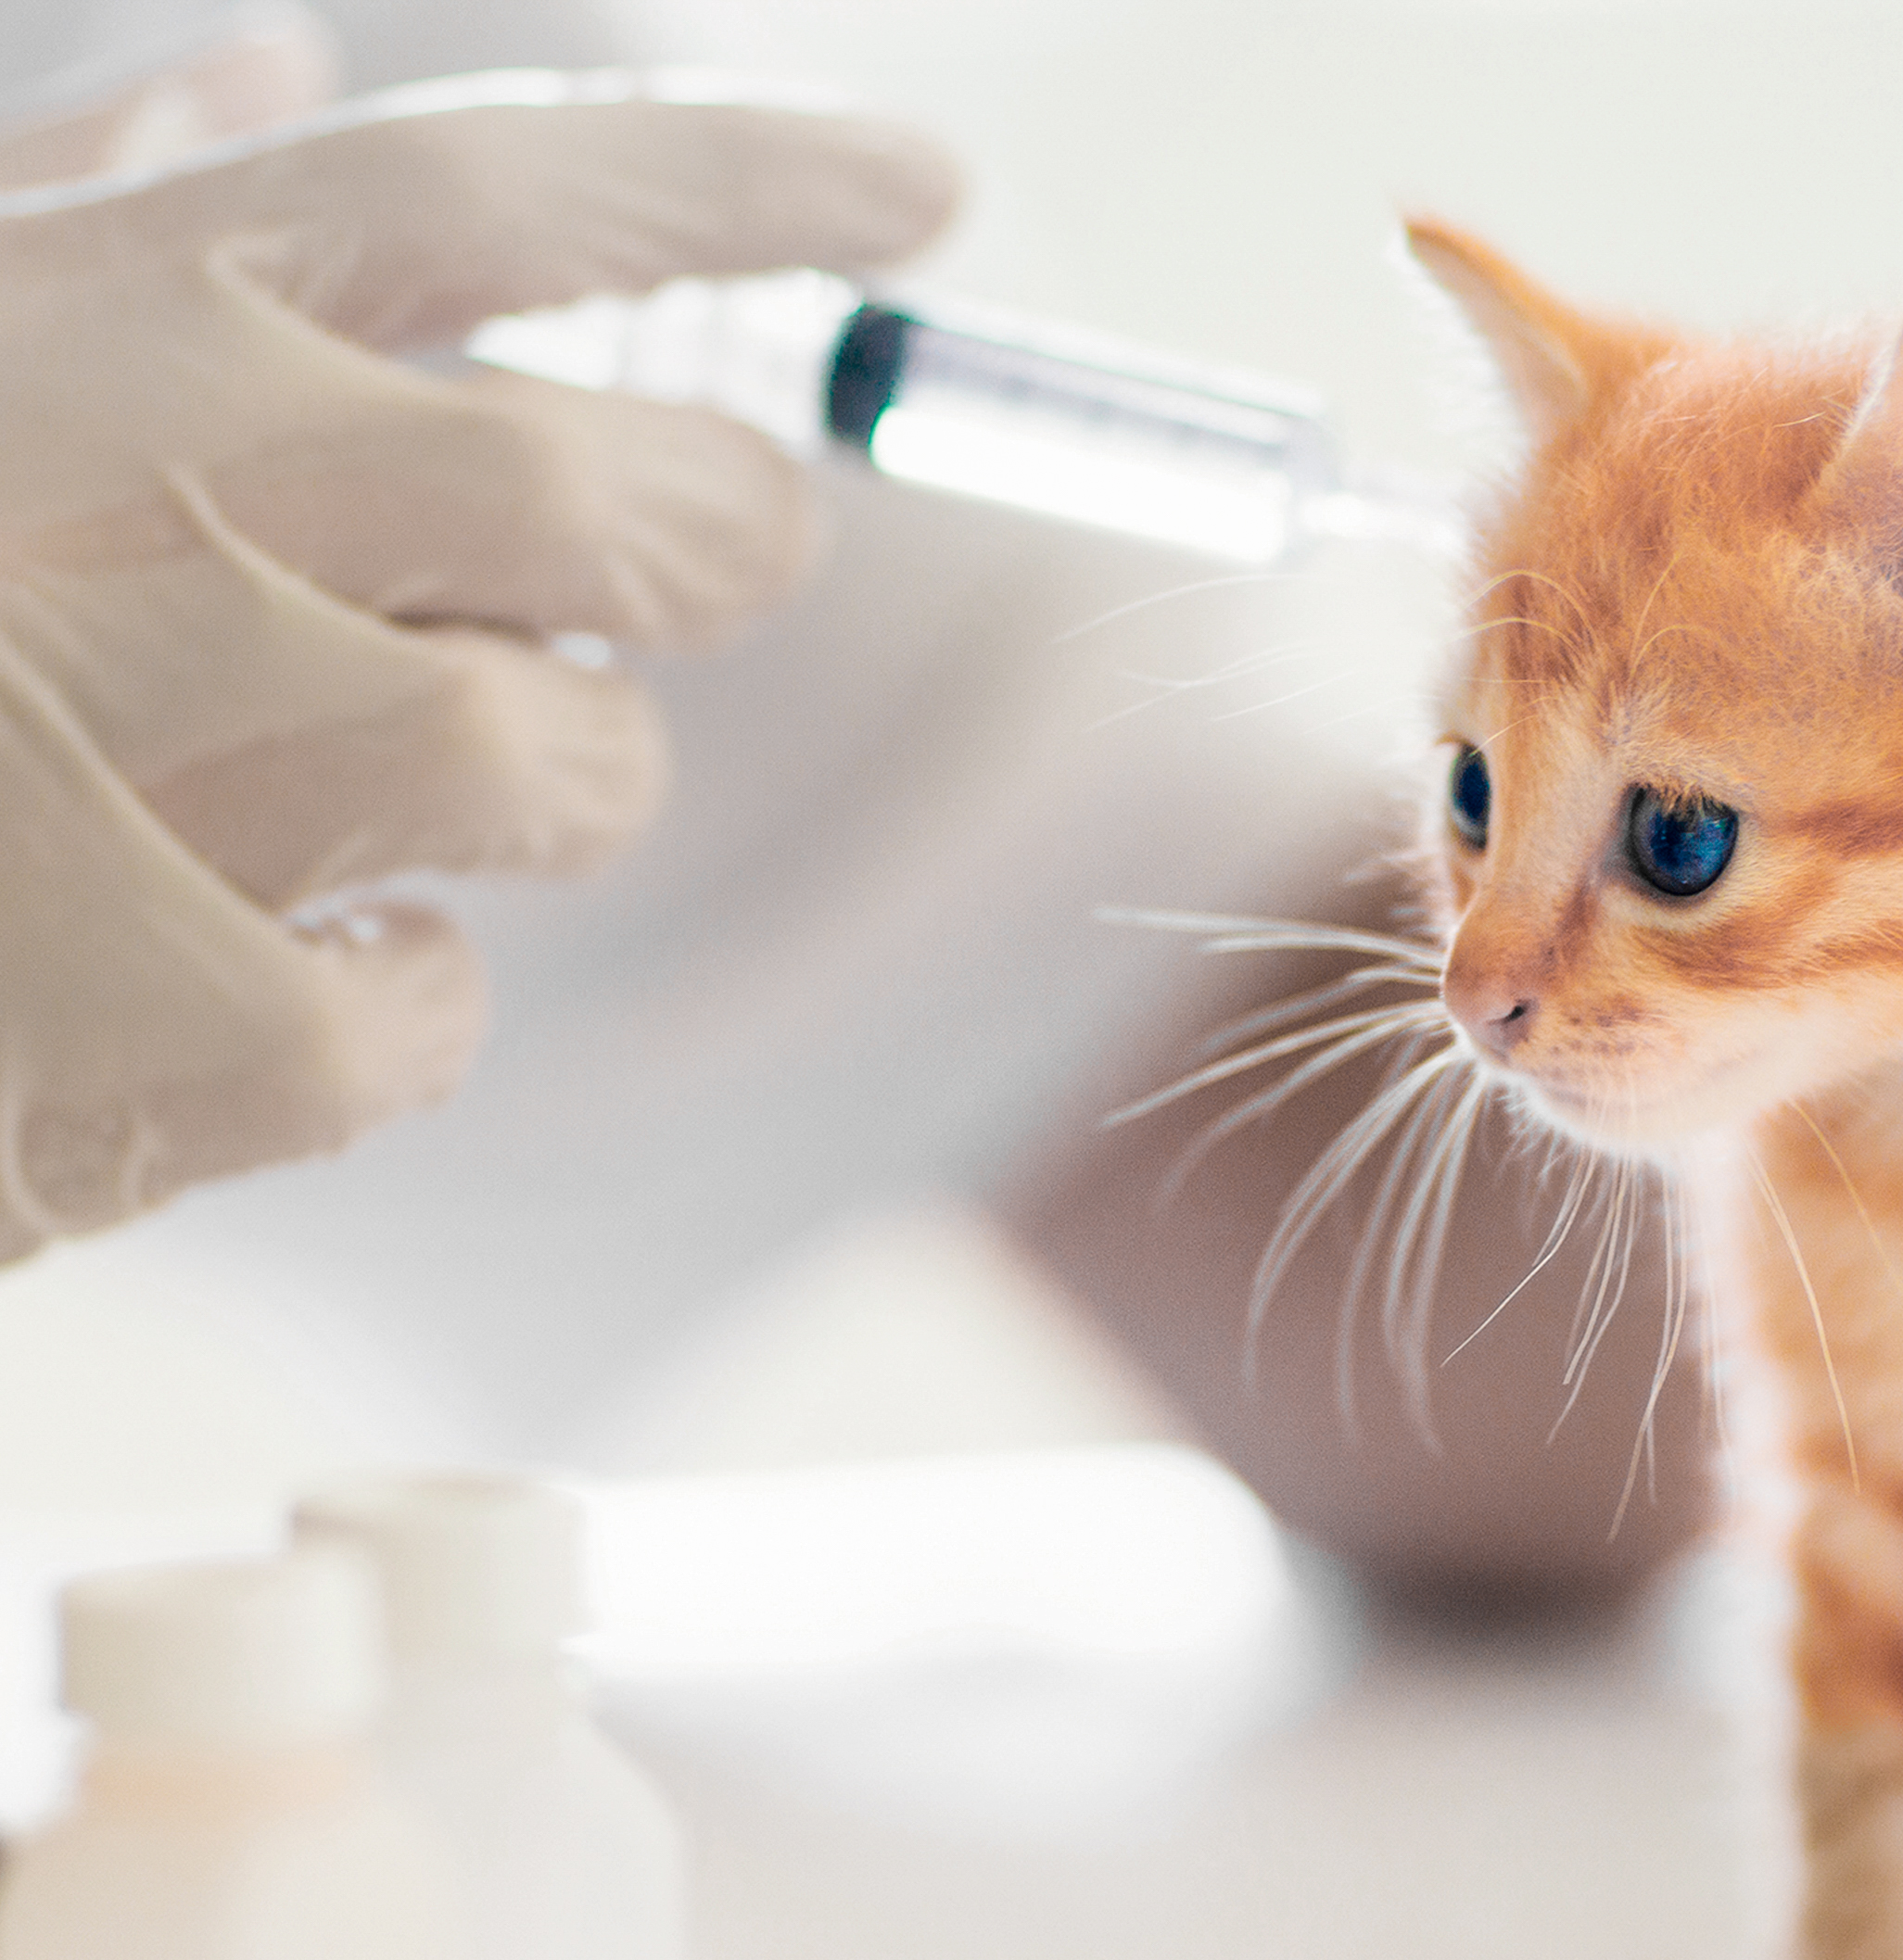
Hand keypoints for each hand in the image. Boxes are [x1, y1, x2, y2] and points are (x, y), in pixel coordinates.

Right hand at [0, 72, 957, 1263]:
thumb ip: (68, 205)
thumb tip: (272, 83)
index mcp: (132, 316)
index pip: (529, 190)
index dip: (759, 178)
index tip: (932, 190)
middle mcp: (229, 501)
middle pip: (680, 509)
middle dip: (704, 549)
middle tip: (641, 579)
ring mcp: (247, 773)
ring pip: (589, 768)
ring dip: (517, 786)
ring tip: (296, 790)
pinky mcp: (235, 1038)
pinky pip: (445, 1005)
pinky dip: (361, 994)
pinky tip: (189, 965)